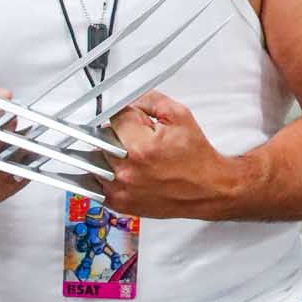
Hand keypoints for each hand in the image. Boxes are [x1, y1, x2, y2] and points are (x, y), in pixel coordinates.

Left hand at [107, 91, 234, 218]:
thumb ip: (148, 100)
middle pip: (100, 137)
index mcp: (139, 147)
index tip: (130, 119)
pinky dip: (104, 173)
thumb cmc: (196, 157)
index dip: (124, 115)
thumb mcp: (178, 115)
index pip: (112, 117)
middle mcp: (126, 171)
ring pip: (95, 159)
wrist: (207, 189)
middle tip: (135, 138)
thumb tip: (125, 98)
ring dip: (107, 153)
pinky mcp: (117, 203)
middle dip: (116, 133)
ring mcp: (119, 190)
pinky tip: (124, 171)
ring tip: (131, 156)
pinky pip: (95, 182)